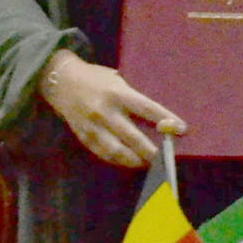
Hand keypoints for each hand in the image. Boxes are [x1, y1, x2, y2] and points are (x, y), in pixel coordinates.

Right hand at [38, 49, 183, 167]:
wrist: (61, 82)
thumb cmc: (96, 78)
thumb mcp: (116, 80)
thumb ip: (132, 97)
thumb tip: (157, 117)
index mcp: (117, 93)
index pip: (146, 109)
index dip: (165, 119)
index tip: (181, 129)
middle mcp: (105, 111)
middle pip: (133, 137)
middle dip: (152, 150)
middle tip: (167, 158)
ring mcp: (93, 127)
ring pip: (117, 151)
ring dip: (136, 160)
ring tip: (150, 164)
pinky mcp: (84, 138)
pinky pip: (104, 154)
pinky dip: (119, 161)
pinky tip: (130, 162)